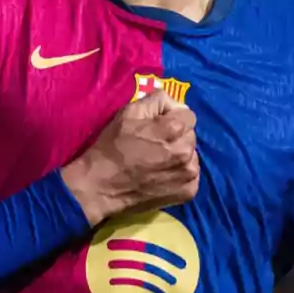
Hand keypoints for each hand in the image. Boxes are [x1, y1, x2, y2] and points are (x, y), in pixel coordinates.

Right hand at [61, 90, 198, 225]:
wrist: (101, 187)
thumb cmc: (113, 146)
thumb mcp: (129, 112)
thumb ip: (156, 100)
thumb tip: (173, 103)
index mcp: (174, 129)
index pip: (188, 114)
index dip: (172, 117)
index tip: (158, 125)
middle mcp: (187, 152)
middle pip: (190, 135)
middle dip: (176, 136)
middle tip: (155, 143)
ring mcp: (189, 174)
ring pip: (192, 156)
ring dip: (179, 155)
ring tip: (158, 160)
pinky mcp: (187, 192)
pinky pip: (191, 176)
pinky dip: (180, 174)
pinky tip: (162, 175)